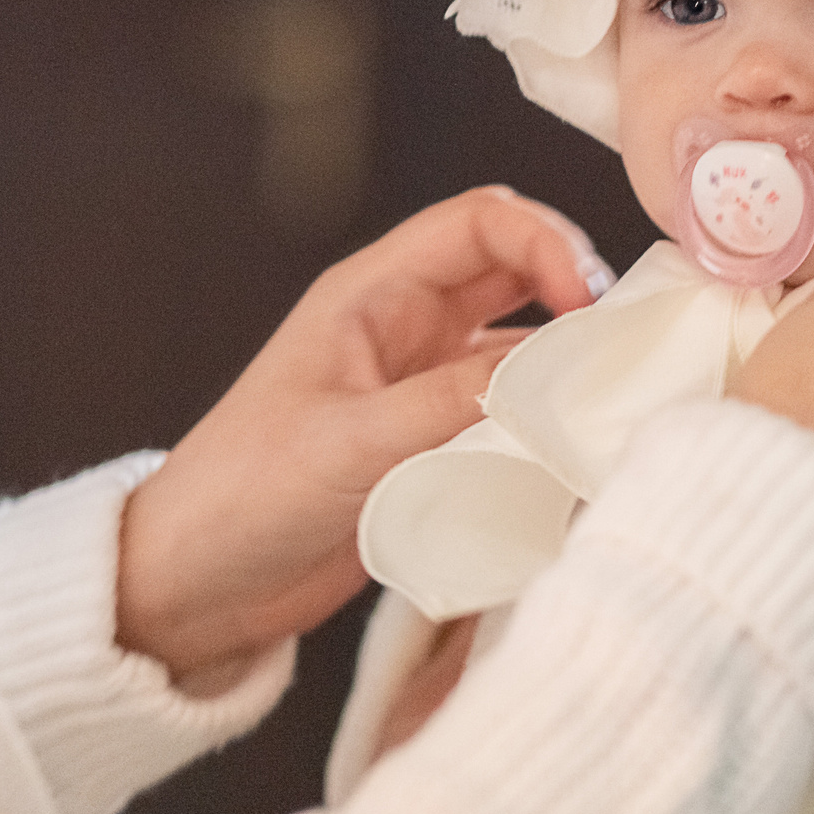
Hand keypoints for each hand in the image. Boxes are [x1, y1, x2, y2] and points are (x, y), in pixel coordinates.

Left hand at [116, 187, 612, 683]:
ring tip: (611, 397)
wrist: (191, 590)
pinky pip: (509, 411)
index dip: (546, 243)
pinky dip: (547, 422)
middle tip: (622, 342)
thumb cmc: (241, 499)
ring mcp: (420, 386)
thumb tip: (558, 371)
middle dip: (575, 292)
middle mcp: (404, 327)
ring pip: (520, 343)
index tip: (588, 303)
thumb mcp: (351, 445)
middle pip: (515, 272)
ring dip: (566, 361)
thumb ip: (454, 404)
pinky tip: (574, 450)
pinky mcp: (430, 445)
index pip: (481, 222)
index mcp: (372, 295)